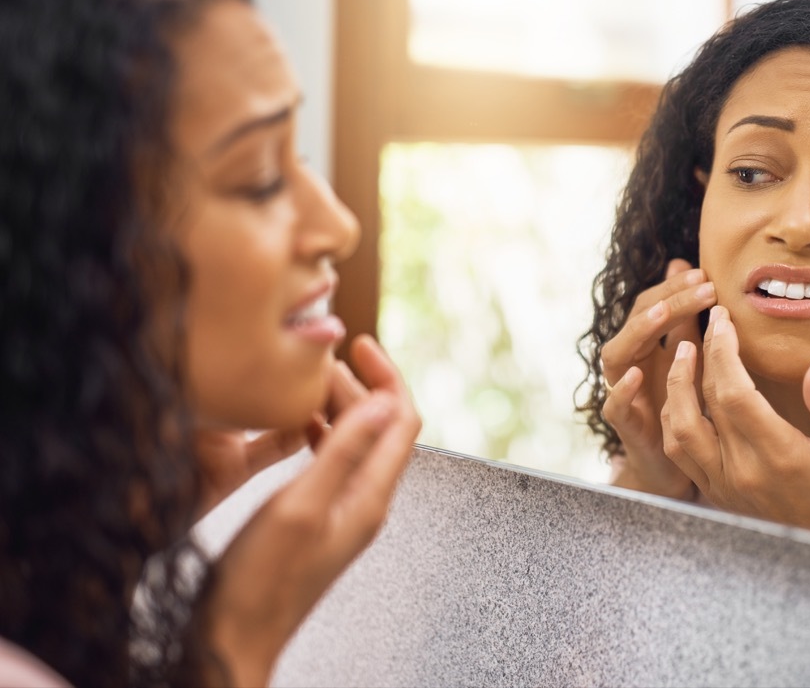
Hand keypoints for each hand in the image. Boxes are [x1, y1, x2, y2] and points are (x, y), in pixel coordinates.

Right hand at [200, 335, 421, 685]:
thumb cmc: (261, 580)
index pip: (403, 420)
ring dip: (337, 408)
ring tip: (306, 384)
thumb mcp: (301, 505)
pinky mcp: (319, 518)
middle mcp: (365, 501)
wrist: (234, 637)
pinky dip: (319, 434)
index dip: (388, 376)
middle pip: (380, 427)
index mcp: (370, 495)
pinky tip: (293, 425)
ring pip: (355, 443)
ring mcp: (344, 511)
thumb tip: (384, 402)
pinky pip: (332, 462)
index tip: (359, 344)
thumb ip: (343, 452)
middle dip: (358, 387)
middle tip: (319, 362)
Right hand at [600, 259, 715, 499]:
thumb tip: (688, 265)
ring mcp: (623, 393)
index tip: (706, 274)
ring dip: (638, 333)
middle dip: (667, 301)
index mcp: (646, 345)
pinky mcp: (624, 427)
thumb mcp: (691, 358)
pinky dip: (623, 390)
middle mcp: (630, 364)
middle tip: (702, 286)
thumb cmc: (683, 406)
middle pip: (636, 322)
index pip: (651, 304)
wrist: (673, 467)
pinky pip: (613, 406)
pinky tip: (639, 375)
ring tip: (663, 316)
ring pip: (616, 355)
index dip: (674, 287)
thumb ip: (688, 319)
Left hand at [661, 306, 809, 544]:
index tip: (723, 320)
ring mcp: (724, 485)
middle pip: (704, 403)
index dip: (723, 351)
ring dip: (675, 387)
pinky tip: (680, 395)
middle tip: (706, 324)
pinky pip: (679, 453)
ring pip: (679, 430)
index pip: (735, 393)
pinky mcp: (714, 493)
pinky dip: (673, 418)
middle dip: (702, 356)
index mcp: (779, 454)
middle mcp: (744, 471)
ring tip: (682, 353)